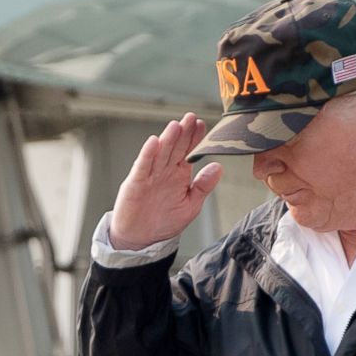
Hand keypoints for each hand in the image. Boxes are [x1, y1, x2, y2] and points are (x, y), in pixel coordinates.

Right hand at [110, 112, 223, 249]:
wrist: (141, 238)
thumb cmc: (165, 221)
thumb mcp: (191, 204)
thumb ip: (203, 186)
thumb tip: (219, 167)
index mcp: (179, 175)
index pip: (189, 152)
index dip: (195, 139)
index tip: (204, 126)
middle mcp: (165, 172)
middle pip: (175, 148)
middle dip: (184, 133)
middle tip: (192, 118)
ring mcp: (150, 176)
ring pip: (160, 154)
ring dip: (168, 139)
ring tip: (177, 125)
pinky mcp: (136, 183)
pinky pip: (143, 167)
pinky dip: (148, 154)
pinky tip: (154, 142)